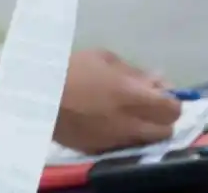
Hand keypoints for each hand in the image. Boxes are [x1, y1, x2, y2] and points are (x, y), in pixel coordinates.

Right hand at [55, 49, 181, 153]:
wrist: (34, 93)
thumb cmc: (70, 69)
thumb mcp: (103, 58)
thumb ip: (135, 71)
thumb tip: (158, 82)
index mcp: (132, 96)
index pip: (173, 108)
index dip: (172, 101)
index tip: (160, 94)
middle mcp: (129, 122)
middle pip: (166, 130)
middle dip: (162, 118)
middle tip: (147, 107)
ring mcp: (114, 139)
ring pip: (146, 141)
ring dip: (144, 129)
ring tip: (127, 115)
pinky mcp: (99, 149)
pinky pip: (122, 145)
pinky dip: (122, 135)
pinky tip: (107, 122)